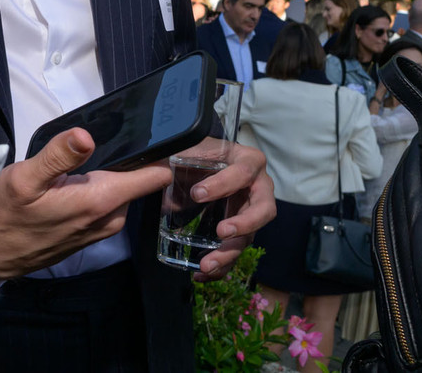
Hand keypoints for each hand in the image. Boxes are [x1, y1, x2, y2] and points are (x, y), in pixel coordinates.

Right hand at [0, 128, 172, 282]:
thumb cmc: (4, 212)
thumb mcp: (24, 178)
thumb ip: (58, 156)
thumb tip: (86, 135)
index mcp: (99, 200)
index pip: (155, 176)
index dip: (164, 153)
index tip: (163, 132)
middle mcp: (109, 218)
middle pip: (140, 182)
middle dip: (134, 160)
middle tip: (114, 136)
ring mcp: (101, 229)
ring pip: (123, 193)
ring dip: (116, 176)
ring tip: (91, 157)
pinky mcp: (91, 234)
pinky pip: (110, 206)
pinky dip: (103, 191)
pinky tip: (78, 181)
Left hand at [186, 141, 275, 280]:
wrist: (200, 164)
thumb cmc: (199, 152)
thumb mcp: (191, 147)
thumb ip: (179, 155)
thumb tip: (158, 172)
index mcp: (249, 161)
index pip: (243, 173)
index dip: (223, 184)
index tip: (197, 194)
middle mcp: (259, 188)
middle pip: (263, 210)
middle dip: (244, 223)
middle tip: (221, 233)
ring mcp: (252, 213)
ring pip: (249, 237)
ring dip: (229, 253)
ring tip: (206, 265)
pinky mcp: (241, 231)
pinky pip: (235, 251)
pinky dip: (221, 266)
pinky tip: (202, 274)